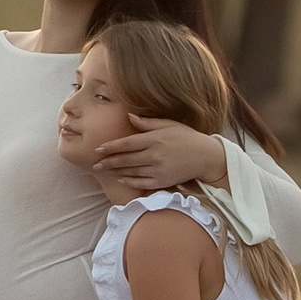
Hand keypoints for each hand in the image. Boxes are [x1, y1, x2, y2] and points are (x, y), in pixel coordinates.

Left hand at [93, 117, 227, 198]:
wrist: (205, 156)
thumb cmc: (186, 137)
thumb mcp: (168, 124)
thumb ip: (147, 123)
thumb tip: (129, 116)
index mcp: (154, 139)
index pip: (127, 144)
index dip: (111, 147)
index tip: (98, 149)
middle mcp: (155, 155)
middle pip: (126, 159)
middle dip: (109, 161)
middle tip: (95, 163)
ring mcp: (159, 169)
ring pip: (132, 171)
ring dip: (116, 171)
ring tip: (104, 170)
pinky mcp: (163, 181)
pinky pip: (142, 183)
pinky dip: (130, 181)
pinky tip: (120, 179)